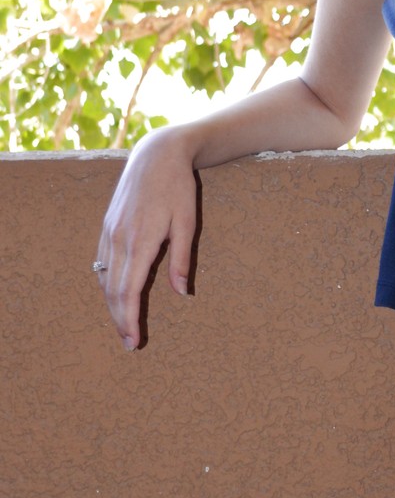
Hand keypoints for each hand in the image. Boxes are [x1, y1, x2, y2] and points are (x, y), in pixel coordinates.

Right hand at [95, 128, 198, 349]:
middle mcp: (120, 239)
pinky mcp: (107, 225)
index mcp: (142, 241)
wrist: (156, 154)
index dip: (130, 318)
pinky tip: (114, 295)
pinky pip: (102, 261)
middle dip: (120, 319)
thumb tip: (182, 293)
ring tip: (122, 324)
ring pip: (104, 278)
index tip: (133, 339)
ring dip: (112, 304)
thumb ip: (183, 259)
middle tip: (129, 343)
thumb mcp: (188, 222)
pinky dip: (106, 284)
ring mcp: (110, 231)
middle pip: (113, 290)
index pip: (129, 290)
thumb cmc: (178, 187)